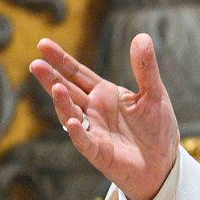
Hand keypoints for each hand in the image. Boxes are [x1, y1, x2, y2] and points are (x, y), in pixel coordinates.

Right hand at [30, 33, 179, 199]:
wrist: (164, 162)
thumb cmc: (157, 128)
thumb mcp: (154, 93)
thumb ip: (146, 68)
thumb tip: (141, 36)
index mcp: (105, 94)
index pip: (78, 74)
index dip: (61, 60)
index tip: (43, 44)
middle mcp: (94, 111)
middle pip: (68, 91)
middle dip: (52, 78)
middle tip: (35, 64)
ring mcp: (94, 131)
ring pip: (71, 114)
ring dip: (62, 102)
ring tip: (56, 87)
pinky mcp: (99, 153)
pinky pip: (85, 141)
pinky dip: (78, 132)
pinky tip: (74, 121)